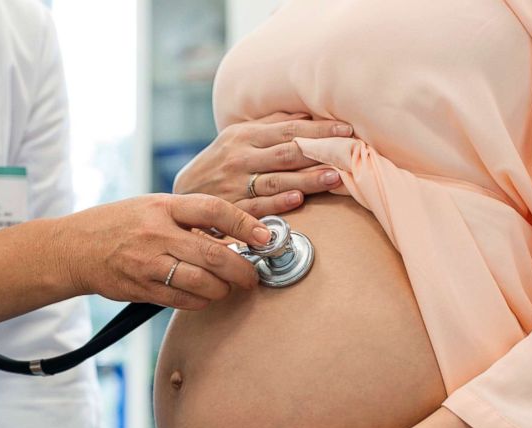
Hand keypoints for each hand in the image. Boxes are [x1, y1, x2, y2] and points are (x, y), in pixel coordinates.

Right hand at [62, 193, 272, 310]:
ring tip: (229, 287)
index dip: (245, 224)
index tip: (265, 236)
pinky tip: (206, 295)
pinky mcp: (142, 289)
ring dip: (223, 289)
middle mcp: (156, 233)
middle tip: (253, 276)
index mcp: (163, 206)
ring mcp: (148, 263)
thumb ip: (189, 218)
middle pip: (214, 255)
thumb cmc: (119, 224)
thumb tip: (234, 235)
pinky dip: (202, 301)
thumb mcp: (153, 207)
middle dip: (242, 270)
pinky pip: (184, 301)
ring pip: (202, 283)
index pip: (213, 209)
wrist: (74, 248)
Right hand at [174, 112, 351, 217]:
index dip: (319, 130)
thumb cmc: (218, 163)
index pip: (288, 130)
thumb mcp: (237, 138)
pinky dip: (278, 203)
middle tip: (348, 151)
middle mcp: (239, 158)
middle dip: (319, 152)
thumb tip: (307, 114)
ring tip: (334, 178)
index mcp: (243, 136)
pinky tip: (298, 200)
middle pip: (286, 153)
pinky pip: (258, 206)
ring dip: (307, 179)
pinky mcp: (231, 209)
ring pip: (276, 180)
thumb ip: (270, 126)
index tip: (346, 129)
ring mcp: (234, 184)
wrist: (183, 194)